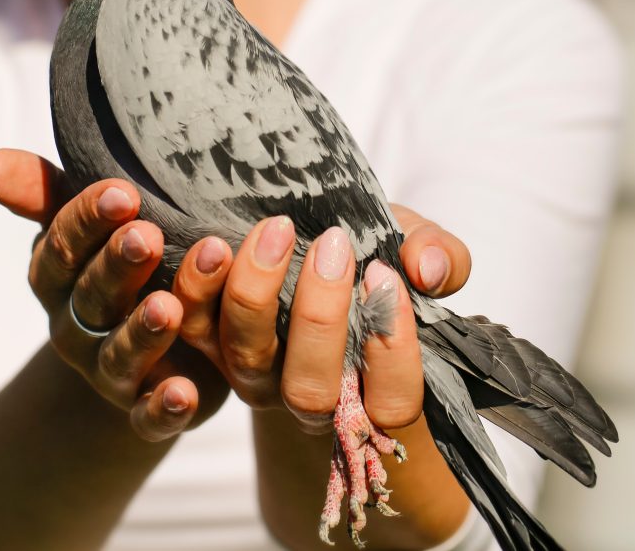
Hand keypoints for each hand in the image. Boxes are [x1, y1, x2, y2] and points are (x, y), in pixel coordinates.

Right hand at [0, 148, 233, 441]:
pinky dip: (163, 409)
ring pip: (120, 355)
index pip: (62, 247)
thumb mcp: (85, 225)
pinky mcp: (147, 410)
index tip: (122, 192)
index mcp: (58, 280)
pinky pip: (149, 417)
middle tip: (148, 235)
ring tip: (169, 307)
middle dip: (118, 265)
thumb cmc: (119, 267)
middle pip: (91, 296)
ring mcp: (110, 373)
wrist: (152, 352)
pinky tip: (184, 394)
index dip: (88, 219)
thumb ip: (42, 192)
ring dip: (143, 332)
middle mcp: (77, 328)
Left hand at [171, 205, 471, 433]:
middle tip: (334, 244)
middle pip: (310, 389)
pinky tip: (214, 244)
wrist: (315, 250)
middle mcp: (308, 396)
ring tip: (275, 232)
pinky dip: (197, 287)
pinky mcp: (206, 339)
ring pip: (247, 355)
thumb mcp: (415, 254)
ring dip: (256, 294)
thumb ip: (442, 259)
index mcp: (371, 394)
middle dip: (322, 316)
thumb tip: (428, 270)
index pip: (391, 403)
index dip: (393, 349)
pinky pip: (193, 324)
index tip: (385, 274)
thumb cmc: (375, 265)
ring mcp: (252, 373)